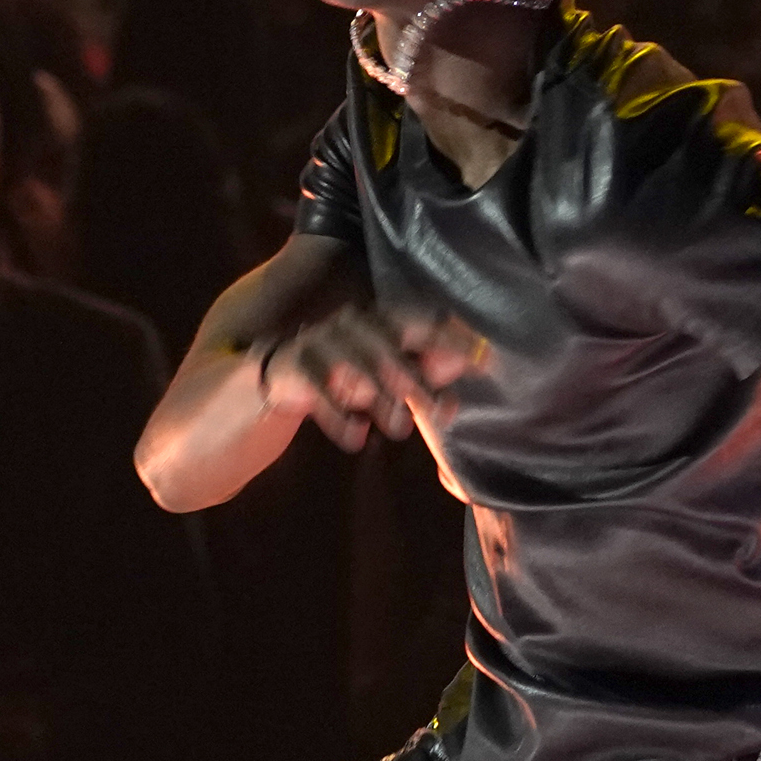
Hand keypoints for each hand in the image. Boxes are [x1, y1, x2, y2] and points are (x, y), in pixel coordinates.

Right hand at [256, 306, 483, 450]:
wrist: (273, 384)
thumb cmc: (343, 378)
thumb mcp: (387, 375)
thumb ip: (427, 368)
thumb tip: (477, 363)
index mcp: (380, 322)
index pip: (421, 323)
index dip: (454, 339)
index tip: (487, 361)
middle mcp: (350, 325)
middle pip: (387, 345)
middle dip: (417, 378)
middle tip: (441, 410)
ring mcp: (317, 343)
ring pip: (354, 369)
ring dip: (380, 400)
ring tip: (399, 430)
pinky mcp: (290, 367)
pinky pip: (317, 390)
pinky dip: (338, 416)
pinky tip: (356, 438)